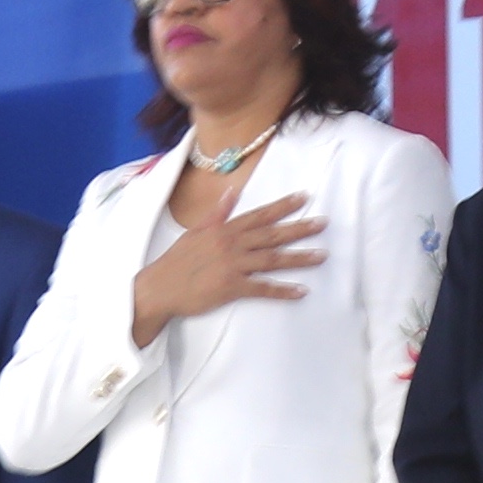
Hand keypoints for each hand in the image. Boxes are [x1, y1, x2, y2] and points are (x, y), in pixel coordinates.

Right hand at [125, 191, 323, 339]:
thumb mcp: (195, 231)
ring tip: (322, 256)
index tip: (304, 197)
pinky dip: (283, 291)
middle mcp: (231, 244)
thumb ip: (217, 213)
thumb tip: (232, 191)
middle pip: (272, 234)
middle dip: (299, 228)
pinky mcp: (231, 287)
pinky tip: (301, 291)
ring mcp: (232, 265)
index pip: (259, 214)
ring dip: (298, 258)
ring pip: (272, 259)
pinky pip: (262, 289)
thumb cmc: (176, 261)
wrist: (159, 288)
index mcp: (224, 229)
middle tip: (323, 223)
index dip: (283, 206)